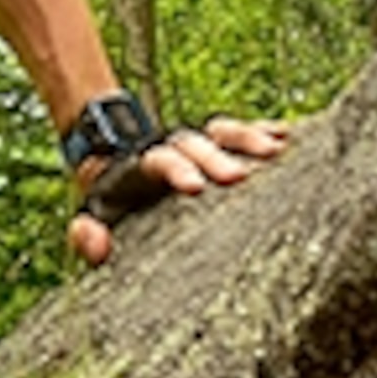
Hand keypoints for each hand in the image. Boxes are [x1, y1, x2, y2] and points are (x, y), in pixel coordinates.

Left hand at [70, 116, 288, 264]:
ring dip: (248, 138)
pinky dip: (263, 131)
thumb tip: (96, 246)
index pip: (160, 160)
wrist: (115, 167)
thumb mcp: (94, 220)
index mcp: (143, 165)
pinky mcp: (217, 143)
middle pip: (196, 143)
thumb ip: (87, 236)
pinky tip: (289, 137)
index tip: (195, 187)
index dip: (177, 170)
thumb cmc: (113, 205)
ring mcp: (197, 142)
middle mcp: (174, 147)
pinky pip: (241, 132)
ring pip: (223, 131)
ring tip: (278, 150)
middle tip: (241, 177)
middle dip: (219, 157)